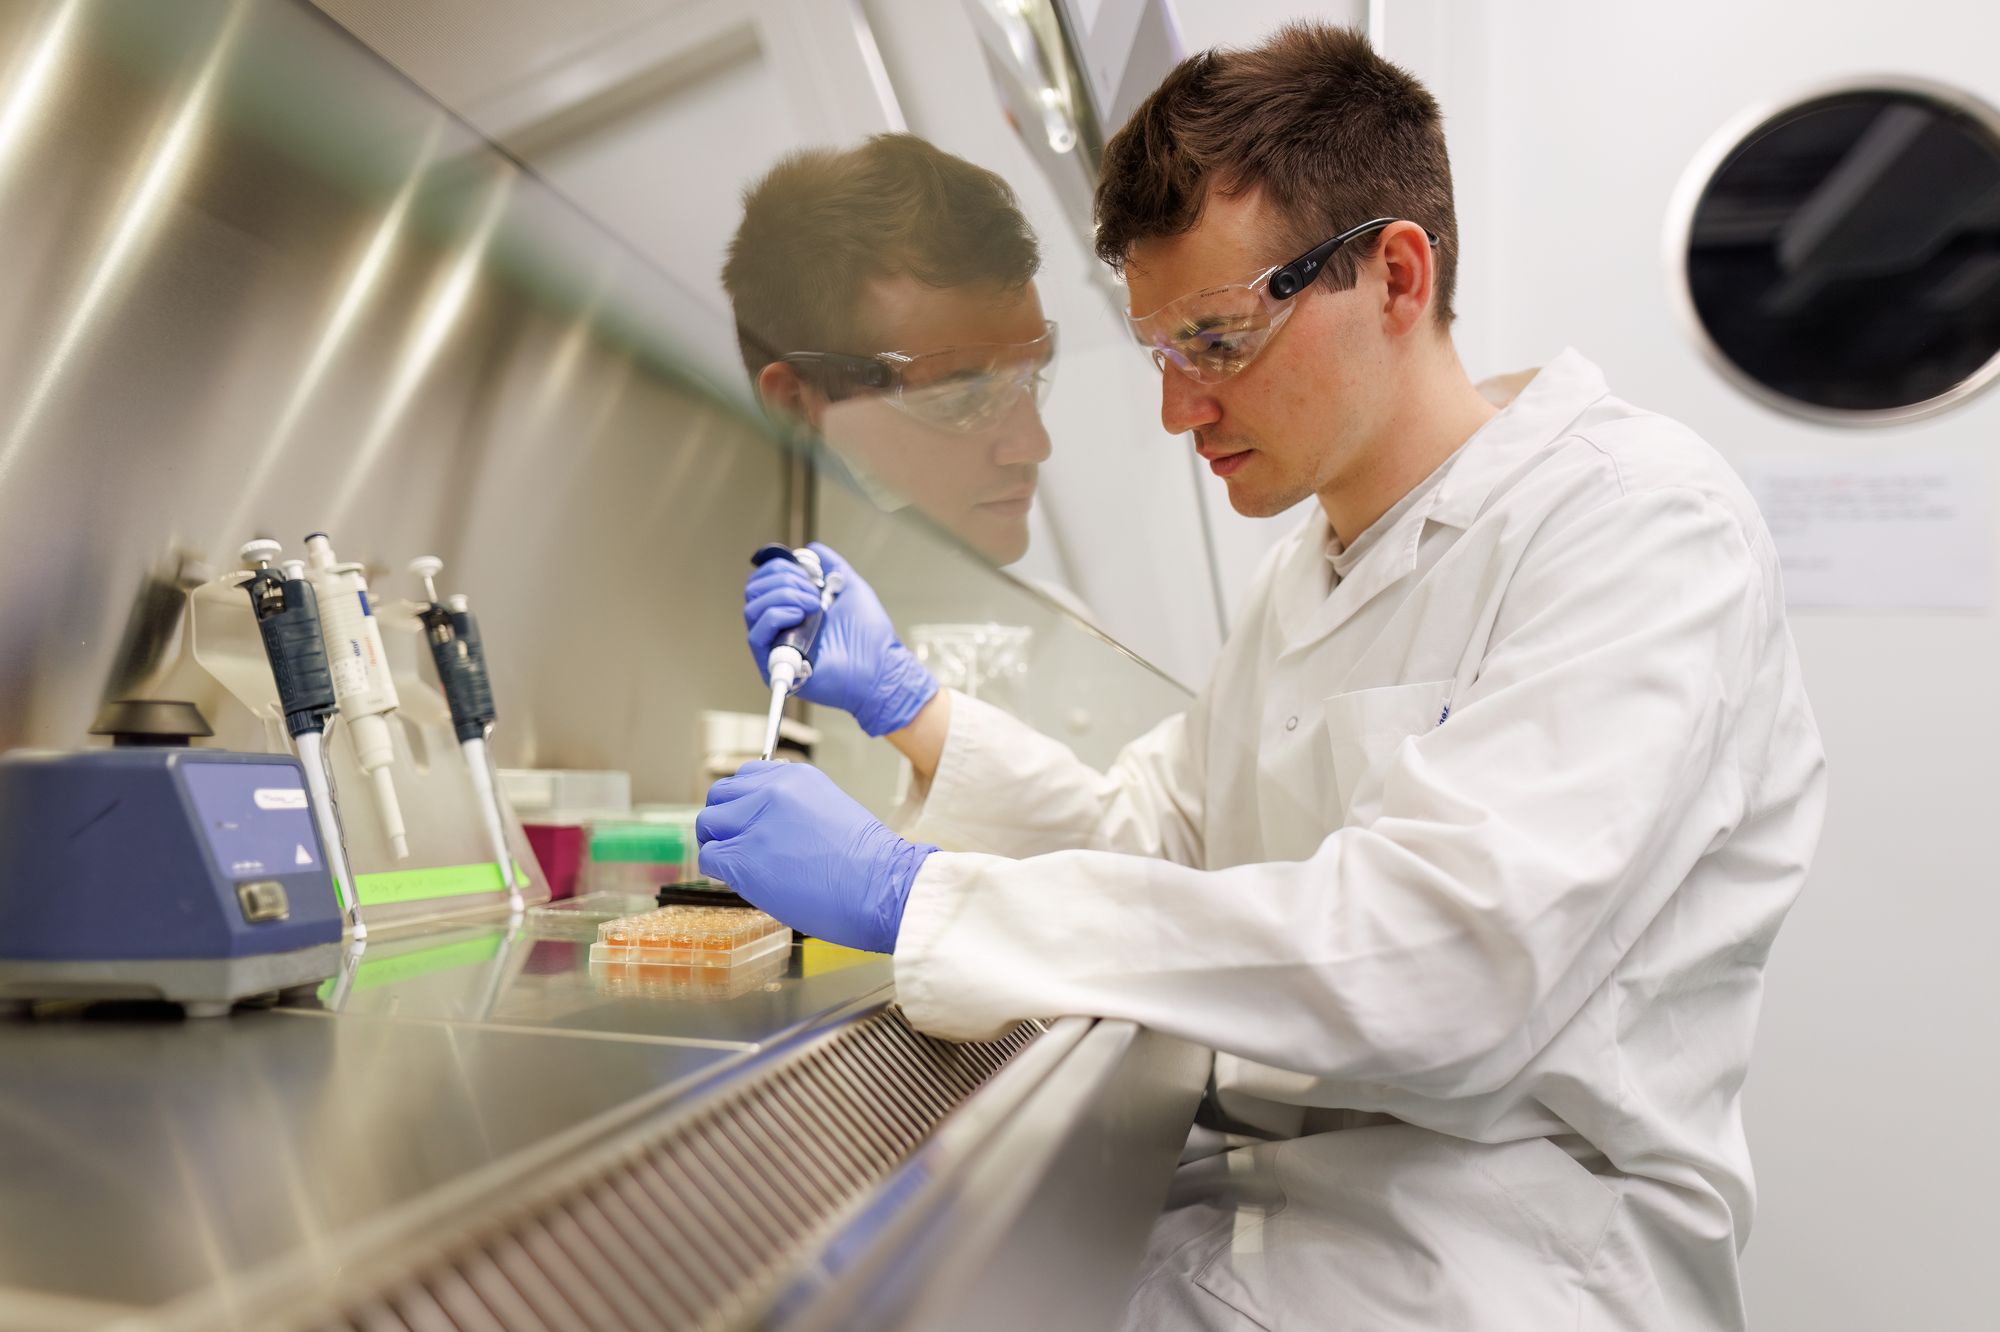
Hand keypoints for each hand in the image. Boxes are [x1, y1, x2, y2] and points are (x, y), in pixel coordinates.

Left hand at [696, 761, 936, 953]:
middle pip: (719, 794)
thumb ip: (792, 806)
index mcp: (794, 776)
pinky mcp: (743, 858)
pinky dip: (719, 872)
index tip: (749, 820)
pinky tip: (744, 881)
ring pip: (708, 823)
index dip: (742, 801)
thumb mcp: (829, 810)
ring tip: (740, 864)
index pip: (746, 776)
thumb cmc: (867, 862)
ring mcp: (754, 823)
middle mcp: (771, 791)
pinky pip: (709, 858)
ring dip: (718, 844)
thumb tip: (764, 822)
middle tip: (737, 843)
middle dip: (723, 820)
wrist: (882, 887)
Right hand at [743, 543, 937, 736]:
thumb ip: (832, 566)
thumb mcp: (851, 588)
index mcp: (793, 608)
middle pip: (754, 590)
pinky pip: (756, 634)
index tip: (810, 574)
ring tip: (813, 606)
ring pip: (753, 609)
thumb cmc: (870, 636)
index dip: (780, 568)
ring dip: (783, 596)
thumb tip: (811, 550)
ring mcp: (776, 646)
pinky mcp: (775, 666)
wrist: (880, 669)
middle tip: (814, 592)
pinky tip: (801, 616)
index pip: (764, 580)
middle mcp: (780, 627)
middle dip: (783, 580)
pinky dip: (776, 616)